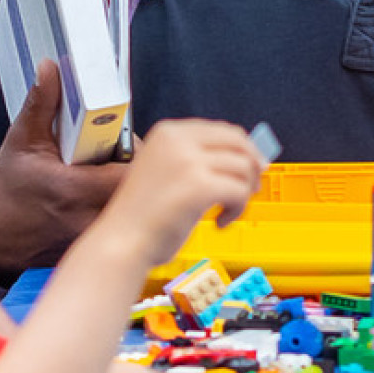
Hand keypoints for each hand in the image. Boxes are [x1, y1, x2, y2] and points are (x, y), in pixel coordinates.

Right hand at [0, 60, 127, 274]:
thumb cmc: (8, 186)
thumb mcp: (22, 140)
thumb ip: (42, 104)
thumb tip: (51, 68)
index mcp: (73, 189)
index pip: (130, 171)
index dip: (138, 155)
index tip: (126, 143)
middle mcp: (87, 217)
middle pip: (138, 191)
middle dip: (139, 171)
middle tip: (122, 157)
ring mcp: (93, 236)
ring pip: (134, 210)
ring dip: (132, 191)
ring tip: (112, 176)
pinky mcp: (96, 247)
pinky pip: (124, 225)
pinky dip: (123, 209)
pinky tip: (107, 198)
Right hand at [91, 118, 265, 268]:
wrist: (121, 242)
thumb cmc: (144, 215)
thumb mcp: (168, 171)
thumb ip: (199, 159)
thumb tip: (253, 157)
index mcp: (168, 132)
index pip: (223, 130)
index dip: (243, 150)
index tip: (251, 169)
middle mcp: (177, 140)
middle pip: (238, 142)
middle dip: (252, 166)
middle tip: (250, 190)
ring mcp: (187, 161)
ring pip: (243, 168)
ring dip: (242, 194)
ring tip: (225, 212)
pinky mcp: (198, 185)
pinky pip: (240, 190)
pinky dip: (237, 209)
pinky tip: (220, 222)